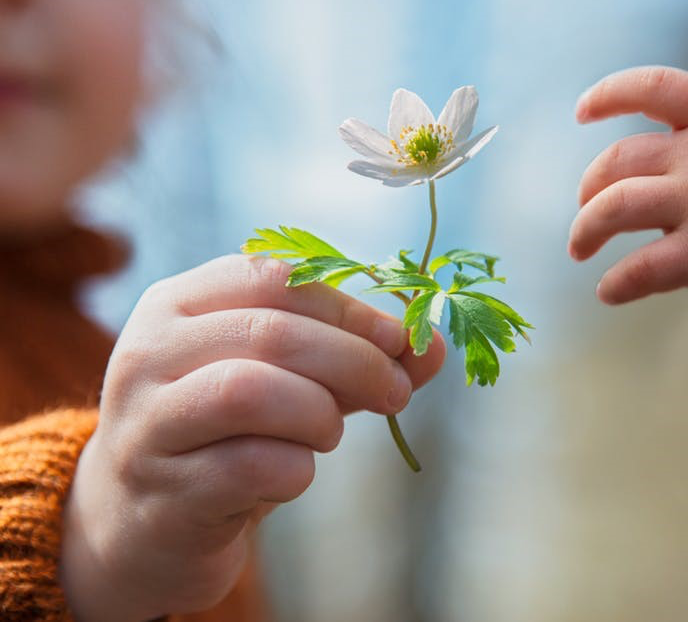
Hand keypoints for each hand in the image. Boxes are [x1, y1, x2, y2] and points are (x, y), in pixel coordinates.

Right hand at [59, 255, 444, 620]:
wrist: (144, 522)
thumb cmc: (226, 435)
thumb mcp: (286, 381)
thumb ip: (353, 358)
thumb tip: (433, 347)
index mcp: (180, 303)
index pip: (275, 277)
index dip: (350, 307)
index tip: (401, 340)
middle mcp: (148, 351)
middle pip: (272, 332)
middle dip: (355, 361)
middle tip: (396, 392)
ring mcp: (146, 422)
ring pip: (251, 392)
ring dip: (319, 413)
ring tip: (330, 433)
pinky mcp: (162, 490)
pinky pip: (251, 467)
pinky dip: (296, 469)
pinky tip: (293, 474)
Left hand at [568, 66, 687, 304]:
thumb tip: (674, 146)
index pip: (655, 88)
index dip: (610, 95)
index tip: (584, 111)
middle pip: (617, 160)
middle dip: (589, 187)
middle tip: (586, 210)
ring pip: (615, 208)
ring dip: (585, 230)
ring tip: (580, 249)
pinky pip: (641, 269)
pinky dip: (616, 284)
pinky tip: (609, 292)